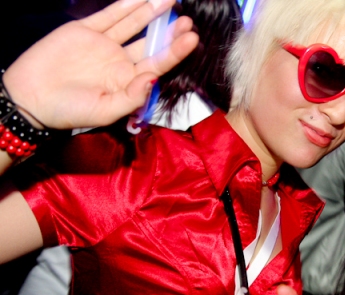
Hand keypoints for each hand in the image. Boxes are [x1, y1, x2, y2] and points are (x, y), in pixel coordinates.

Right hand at [3, 0, 197, 129]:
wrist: (30, 98)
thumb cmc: (70, 111)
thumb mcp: (105, 110)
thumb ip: (132, 97)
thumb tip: (153, 79)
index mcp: (128, 82)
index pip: (158, 64)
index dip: (175, 52)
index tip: (192, 39)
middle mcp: (120, 62)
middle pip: (150, 43)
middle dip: (168, 32)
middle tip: (187, 21)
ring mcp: (103, 45)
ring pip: (133, 24)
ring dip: (151, 13)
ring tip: (171, 1)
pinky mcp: (85, 30)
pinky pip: (109, 15)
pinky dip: (125, 5)